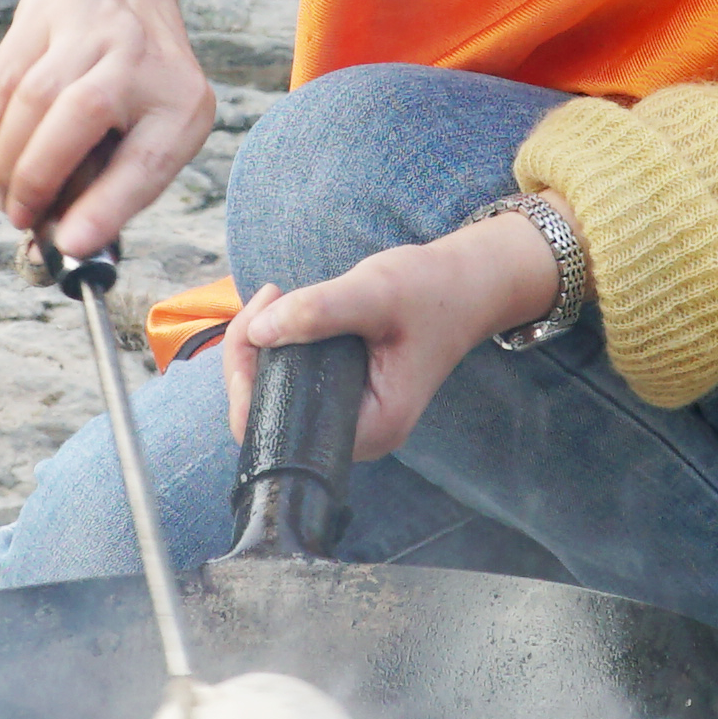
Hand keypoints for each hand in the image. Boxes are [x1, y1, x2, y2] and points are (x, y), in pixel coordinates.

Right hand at [0, 0, 209, 257]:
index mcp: (181, 98)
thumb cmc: (137, 90)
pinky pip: (0, 80)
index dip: (108, 205)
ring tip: (4, 198)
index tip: (72, 244)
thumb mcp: (154, 134)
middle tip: (20, 218)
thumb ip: (118, 188)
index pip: (148, 158)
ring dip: (5, 160)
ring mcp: (90, 22)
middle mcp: (140, 52)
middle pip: (79, 114)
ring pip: (29, 95)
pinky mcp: (41, 11)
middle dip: (37, 178)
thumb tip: (69, 244)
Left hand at [218, 213, 563, 460]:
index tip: (257, 326)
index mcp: (374, 426)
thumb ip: (319, 312)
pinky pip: (292, 381)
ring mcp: (351, 416)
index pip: (280, 429)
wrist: (468, 284)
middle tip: (269, 297)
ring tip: (277, 298)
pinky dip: (278, 347)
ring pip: (277, 395)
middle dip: (251, 357)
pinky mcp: (344, 395)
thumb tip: (260, 332)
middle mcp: (360, 433)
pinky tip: (285, 312)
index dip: (249, 382)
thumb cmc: (433, 291)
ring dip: (262, 348)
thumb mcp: (377, 292)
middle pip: (270, 414)